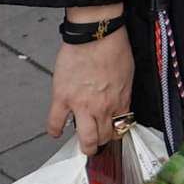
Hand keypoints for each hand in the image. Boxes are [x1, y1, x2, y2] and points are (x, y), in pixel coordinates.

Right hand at [49, 19, 133, 154]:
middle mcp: (103, 107)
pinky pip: (56, 122)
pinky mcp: (63, 99)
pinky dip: (55, 130)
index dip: (117, 132)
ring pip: (85, 138)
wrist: (97, 35)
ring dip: (85, 146)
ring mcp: (82, 105)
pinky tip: (56, 132)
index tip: (113, 134)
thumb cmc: (114, 48)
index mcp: (120, 99)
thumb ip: (122, 92)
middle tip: (98, 144)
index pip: (121, 126)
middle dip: (102, 143)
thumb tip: (119, 102)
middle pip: (104, 136)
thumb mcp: (128, 73)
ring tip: (84, 147)